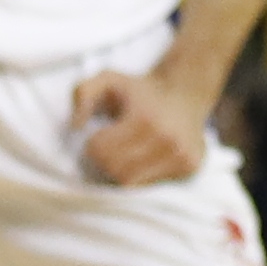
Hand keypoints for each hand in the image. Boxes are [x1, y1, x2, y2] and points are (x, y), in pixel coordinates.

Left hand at [66, 64, 213, 187]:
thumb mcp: (108, 79)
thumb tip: (75, 125)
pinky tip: (144, 158)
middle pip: (116, 170)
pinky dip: (141, 175)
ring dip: (122, 170)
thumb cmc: (140, 90)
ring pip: (132, 183)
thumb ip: (83, 93)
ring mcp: (182, 156)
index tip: (99, 135)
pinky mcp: (190, 167)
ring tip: (126, 153)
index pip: (102, 152)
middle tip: (110, 146)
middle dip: (105, 160)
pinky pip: (151, 185)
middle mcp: (167, 139)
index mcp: (145, 119)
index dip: (93, 145)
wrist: (184, 92)